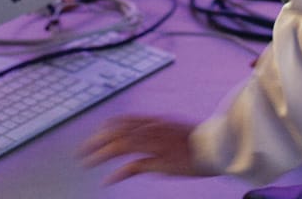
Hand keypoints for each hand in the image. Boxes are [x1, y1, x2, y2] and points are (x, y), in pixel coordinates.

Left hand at [78, 114, 209, 183]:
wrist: (220, 147)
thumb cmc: (200, 141)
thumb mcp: (175, 130)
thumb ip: (156, 133)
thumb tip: (143, 143)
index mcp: (156, 121)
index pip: (124, 120)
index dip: (105, 127)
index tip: (94, 135)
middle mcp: (153, 129)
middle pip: (117, 132)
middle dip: (96, 141)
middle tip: (81, 152)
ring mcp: (157, 145)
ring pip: (120, 146)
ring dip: (100, 154)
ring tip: (86, 163)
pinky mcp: (162, 162)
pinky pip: (134, 166)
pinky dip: (118, 174)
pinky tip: (108, 181)